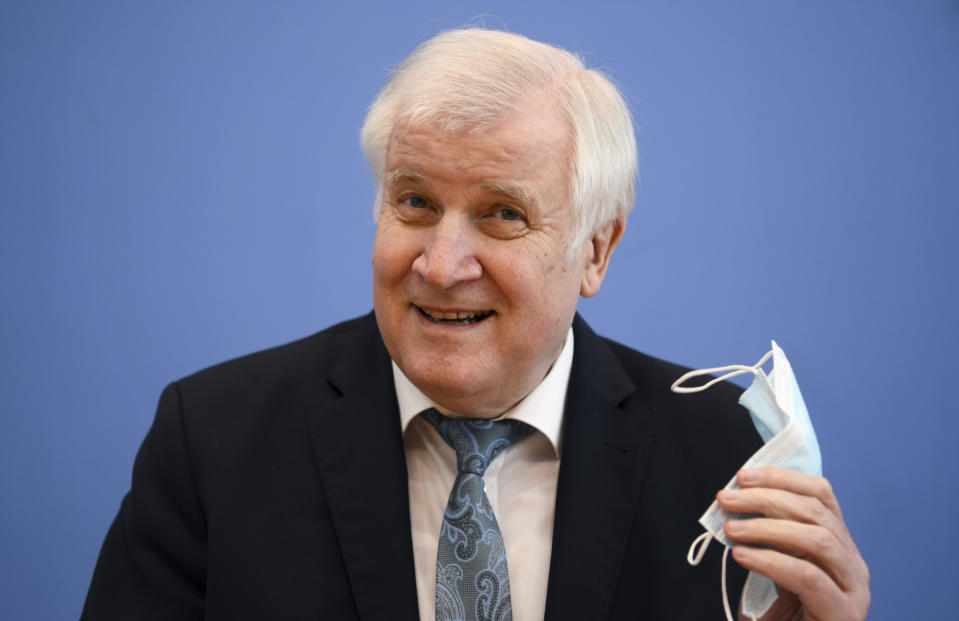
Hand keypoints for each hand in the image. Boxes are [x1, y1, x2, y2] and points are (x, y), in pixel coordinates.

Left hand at [716, 467, 869, 620]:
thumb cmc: (789, 619)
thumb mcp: (779, 571)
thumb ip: (768, 540)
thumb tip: (732, 507)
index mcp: (840, 547)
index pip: (821, 495)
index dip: (782, 479)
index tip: (743, 476)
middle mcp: (853, 564)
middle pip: (815, 512)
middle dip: (766, 498)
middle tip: (727, 499)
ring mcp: (854, 589)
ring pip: (817, 538)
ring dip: (767, 527)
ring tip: (731, 529)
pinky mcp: (844, 614)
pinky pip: (808, 577)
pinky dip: (771, 561)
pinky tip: (743, 557)